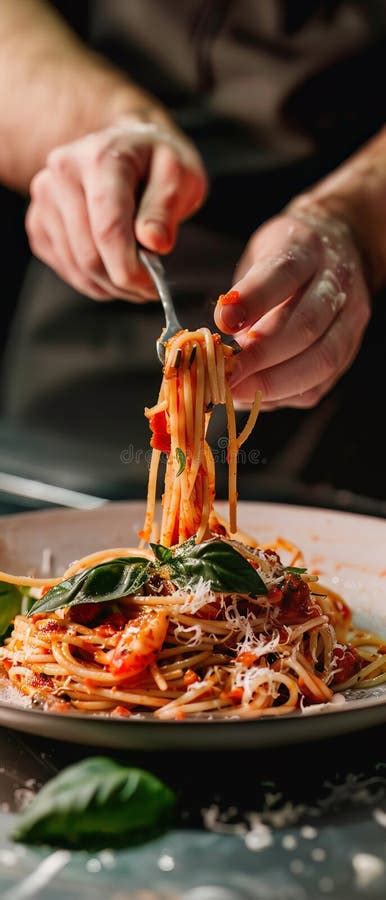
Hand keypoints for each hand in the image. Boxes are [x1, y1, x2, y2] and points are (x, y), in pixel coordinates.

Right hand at [26, 119, 206, 300]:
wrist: (128, 147)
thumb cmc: (156, 162)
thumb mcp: (180, 174)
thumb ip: (166, 208)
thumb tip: (155, 242)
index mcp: (99, 158)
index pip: (108, 229)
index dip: (129, 268)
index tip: (152, 286)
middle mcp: (63, 173)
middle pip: (88, 255)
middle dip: (122, 282)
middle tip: (149, 286)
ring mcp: (45, 197)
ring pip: (75, 266)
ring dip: (108, 285)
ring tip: (134, 277)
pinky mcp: (38, 220)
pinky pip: (64, 267)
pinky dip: (91, 280)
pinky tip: (111, 268)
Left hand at [214, 207, 370, 408]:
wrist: (339, 251)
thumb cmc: (286, 260)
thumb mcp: (258, 258)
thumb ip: (241, 296)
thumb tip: (215, 346)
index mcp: (308, 249)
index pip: (283, 272)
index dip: (253, 300)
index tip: (223, 323)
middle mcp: (338, 283)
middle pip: (307, 324)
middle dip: (262, 356)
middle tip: (227, 373)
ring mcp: (350, 319)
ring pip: (321, 359)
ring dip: (274, 383)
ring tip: (238, 391)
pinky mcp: (349, 350)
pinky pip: (320, 383)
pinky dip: (285, 395)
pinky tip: (258, 395)